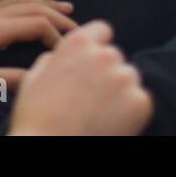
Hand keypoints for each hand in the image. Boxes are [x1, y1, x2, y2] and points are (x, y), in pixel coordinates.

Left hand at [0, 0, 75, 88]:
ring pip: (21, 0)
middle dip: (60, 16)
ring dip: (46, 3)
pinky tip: (29, 1)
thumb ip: (2, 76)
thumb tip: (34, 78)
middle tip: (82, 27)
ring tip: (67, 7)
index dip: (56, 36)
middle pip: (33, 7)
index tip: (67, 51)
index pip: (35, 24)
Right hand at [9, 21, 153, 135]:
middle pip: (116, 57)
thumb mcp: (35, 76)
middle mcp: (104, 54)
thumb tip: (62, 57)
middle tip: (92, 97)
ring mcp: (124, 77)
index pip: (102, 30)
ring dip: (120, 90)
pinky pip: (140, 100)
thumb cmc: (36, 116)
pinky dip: (130, 111)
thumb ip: (55, 59)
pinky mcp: (140, 101)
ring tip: (100, 112)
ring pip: (130, 78)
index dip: (97, 47)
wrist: (51, 146)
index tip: (93, 63)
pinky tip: (110, 123)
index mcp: (78, 43)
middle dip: (107, 72)